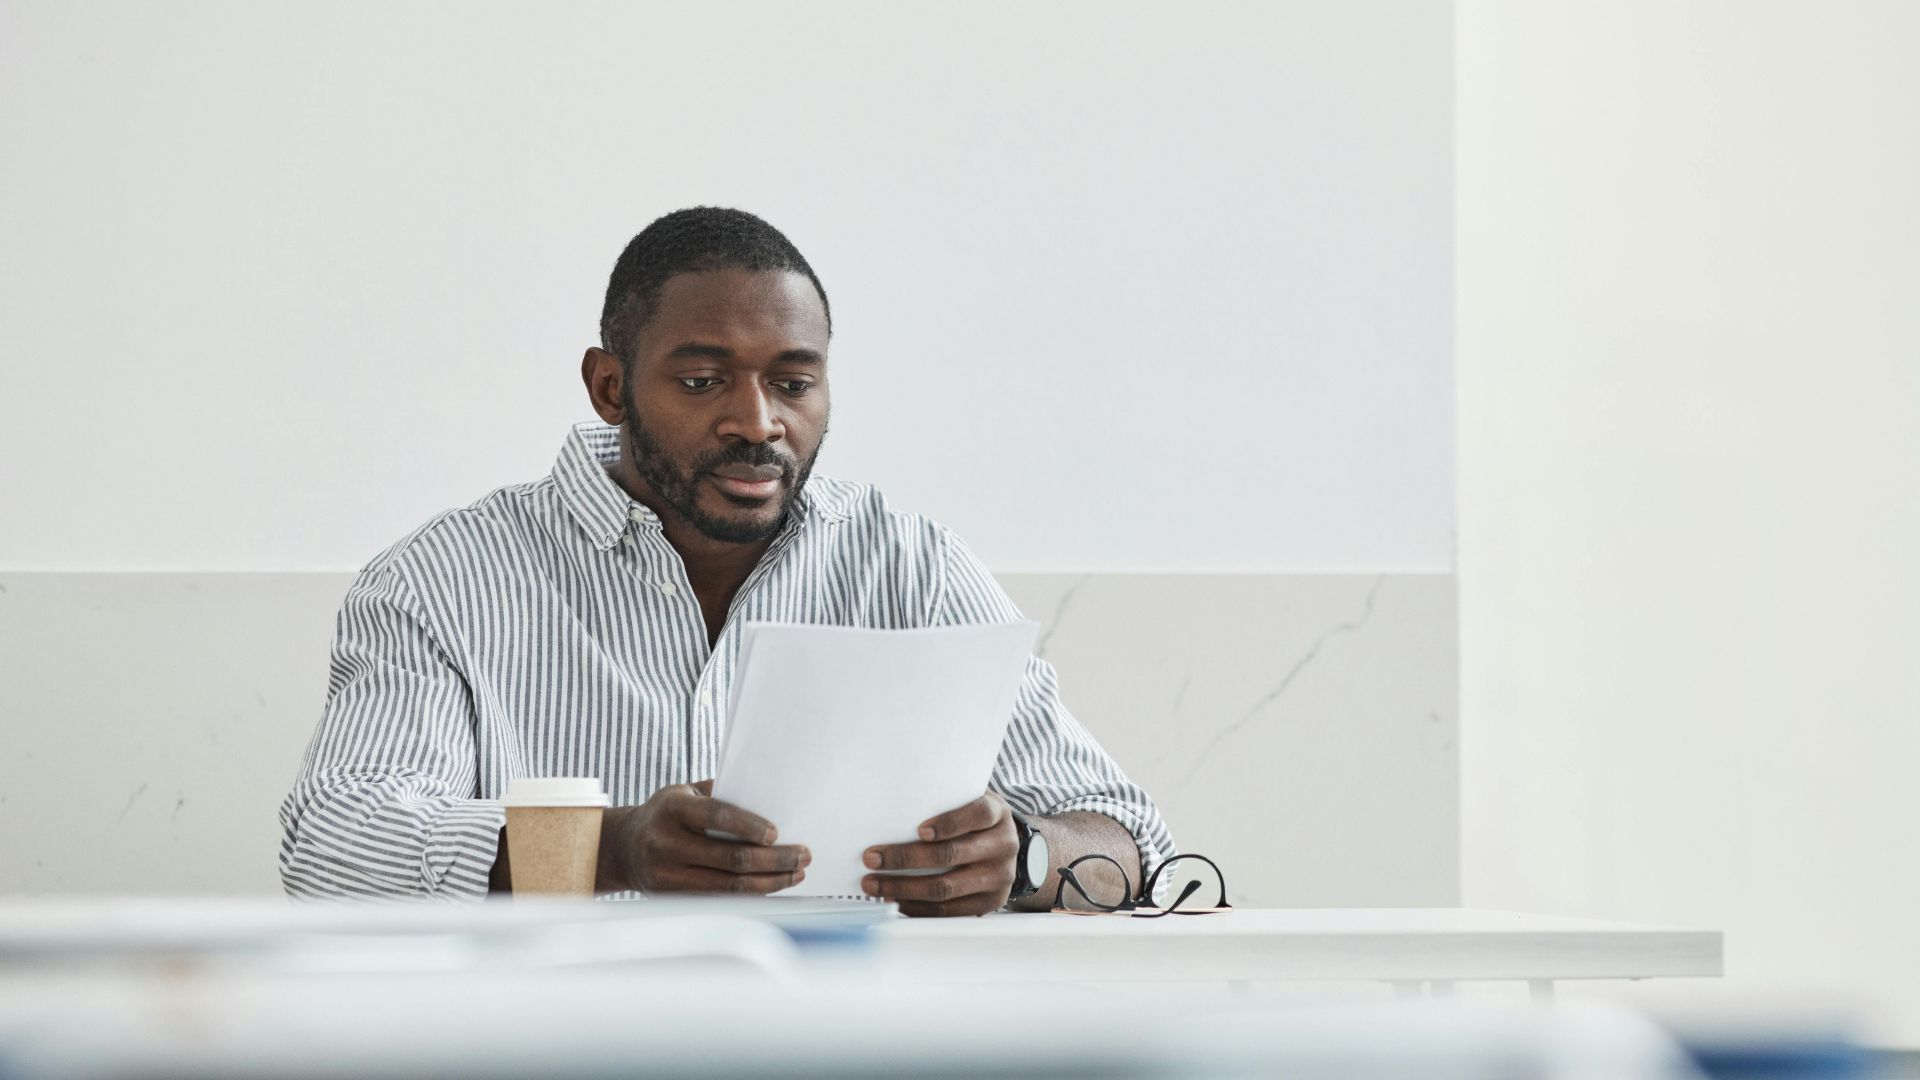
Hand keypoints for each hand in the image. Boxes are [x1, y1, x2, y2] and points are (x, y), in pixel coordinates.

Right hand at [600, 779, 809, 893]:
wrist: (623, 847)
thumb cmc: (666, 813)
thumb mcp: (685, 792)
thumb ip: (721, 793)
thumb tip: (771, 798)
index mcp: (673, 808)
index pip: (717, 816)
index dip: (749, 826)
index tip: (778, 834)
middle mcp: (666, 841)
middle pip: (730, 857)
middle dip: (774, 859)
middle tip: (803, 855)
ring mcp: (667, 874)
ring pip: (729, 886)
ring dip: (770, 882)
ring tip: (796, 873)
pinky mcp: (672, 897)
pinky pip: (720, 900)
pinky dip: (750, 895)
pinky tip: (771, 886)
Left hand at [860, 790, 1017, 916]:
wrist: (1005, 845)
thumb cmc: (974, 819)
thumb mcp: (968, 801)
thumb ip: (942, 801)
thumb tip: (889, 808)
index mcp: (997, 814)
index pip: (977, 815)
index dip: (949, 823)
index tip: (919, 830)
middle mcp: (1003, 846)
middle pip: (951, 855)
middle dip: (905, 858)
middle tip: (872, 858)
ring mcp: (999, 878)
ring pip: (946, 888)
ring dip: (904, 888)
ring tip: (874, 884)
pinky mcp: (989, 903)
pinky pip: (948, 911)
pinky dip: (917, 907)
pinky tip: (896, 899)